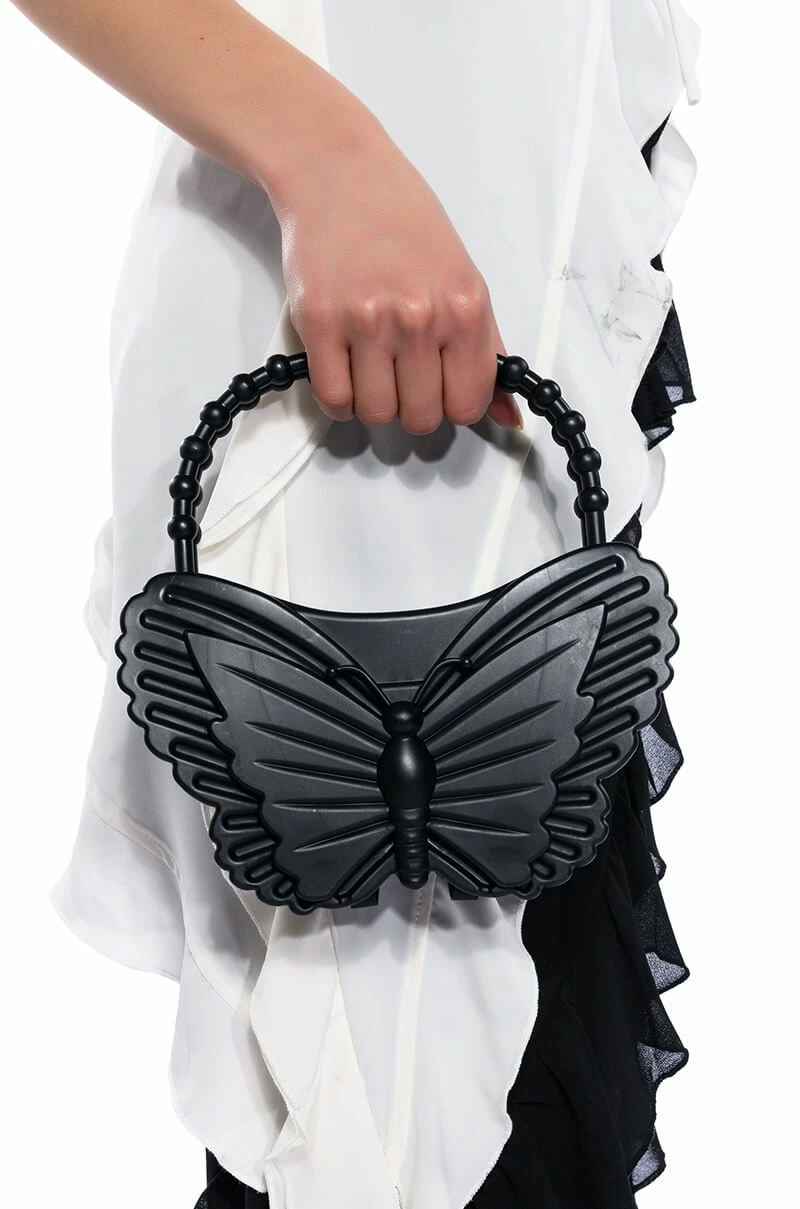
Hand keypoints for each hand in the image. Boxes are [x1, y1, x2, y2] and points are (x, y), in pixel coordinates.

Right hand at [267, 113, 522, 434]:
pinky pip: (334, 398)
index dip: (453, 405)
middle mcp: (419, 316)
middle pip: (421, 417)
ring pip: (376, 413)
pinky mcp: (318, 322)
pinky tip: (345, 374)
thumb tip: (507, 416)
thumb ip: (487, 350)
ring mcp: (366, 320)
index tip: (441, 388)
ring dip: (374, 403)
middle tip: (403, 378)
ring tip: (371, 369)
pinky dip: (340, 400)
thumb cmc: (402, 220)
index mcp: (464, 307)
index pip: (468, 403)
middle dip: (412, 407)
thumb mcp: (463, 278)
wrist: (339, 173)